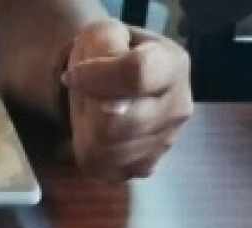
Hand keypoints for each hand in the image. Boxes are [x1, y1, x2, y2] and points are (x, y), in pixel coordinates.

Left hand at [64, 20, 191, 180]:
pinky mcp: (145, 168)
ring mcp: (165, 143)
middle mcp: (178, 107)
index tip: (72, 75)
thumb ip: (105, 52)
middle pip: (115, 122)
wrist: (113, 84)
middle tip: (88, 94)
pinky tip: (101, 134)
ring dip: (85, 131)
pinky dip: (92, 151)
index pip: (136, 74)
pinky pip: (104, 169)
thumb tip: (106, 105)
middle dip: (88, 108)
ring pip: (105, 149)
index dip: (97, 77)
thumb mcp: (104, 35)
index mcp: (173, 64)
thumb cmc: (109, 54)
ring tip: (94, 113)